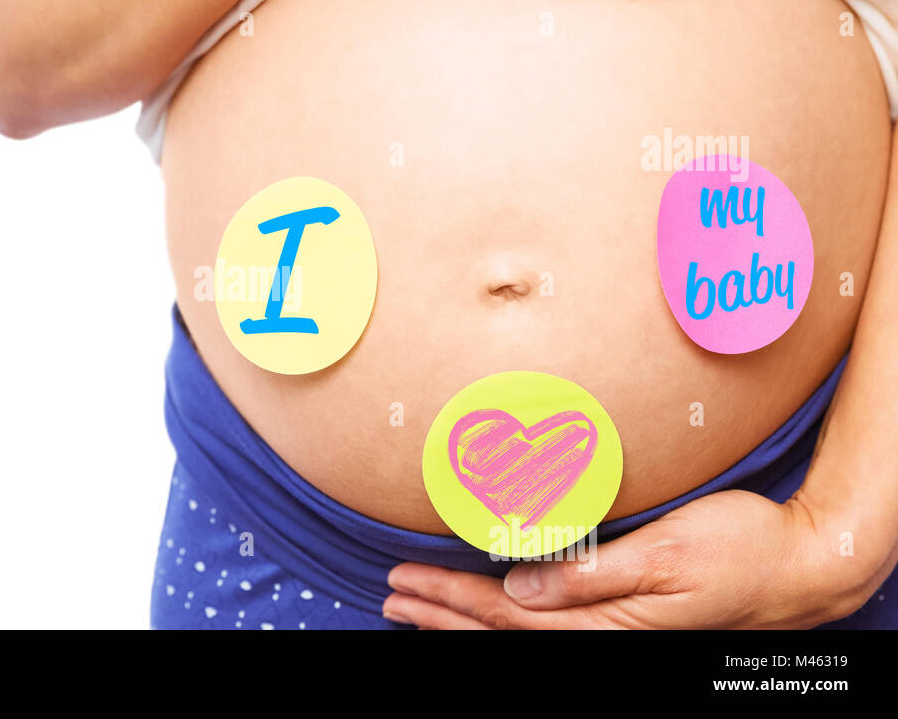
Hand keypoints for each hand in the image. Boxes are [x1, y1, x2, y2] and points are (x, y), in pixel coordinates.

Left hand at [382, 490, 884, 628]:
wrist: (795, 570)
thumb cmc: (739, 551)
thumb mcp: (668, 554)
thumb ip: (594, 575)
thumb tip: (522, 588)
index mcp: (608, 621)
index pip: (508, 614)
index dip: (452, 599)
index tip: (406, 581)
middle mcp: (603, 633)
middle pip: (501, 632)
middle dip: (441, 615)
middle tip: (391, 596)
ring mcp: (612, 631)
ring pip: (517, 634)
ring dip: (461, 623)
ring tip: (414, 610)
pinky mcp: (622, 619)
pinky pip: (544, 627)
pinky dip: (499, 622)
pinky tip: (480, 614)